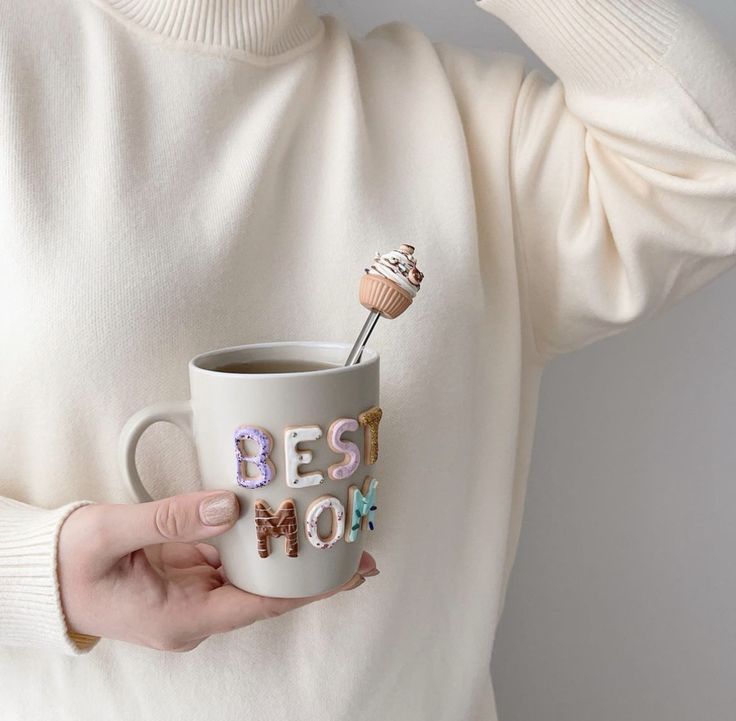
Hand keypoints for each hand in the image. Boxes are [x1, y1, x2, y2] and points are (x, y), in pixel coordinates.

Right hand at [58, 490, 377, 651]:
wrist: (42, 577)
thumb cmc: (67, 565)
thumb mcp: (111, 534)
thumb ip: (170, 518)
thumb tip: (231, 506)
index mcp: (182, 618)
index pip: (262, 605)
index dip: (310, 589)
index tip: (348, 572)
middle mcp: (196, 611)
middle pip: (267, 591)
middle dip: (310, 571)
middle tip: (354, 543)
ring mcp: (193, 592)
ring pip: (252, 572)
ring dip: (286, 551)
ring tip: (326, 526)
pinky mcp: (188, 572)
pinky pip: (231, 556)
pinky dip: (256, 538)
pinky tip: (277, 518)